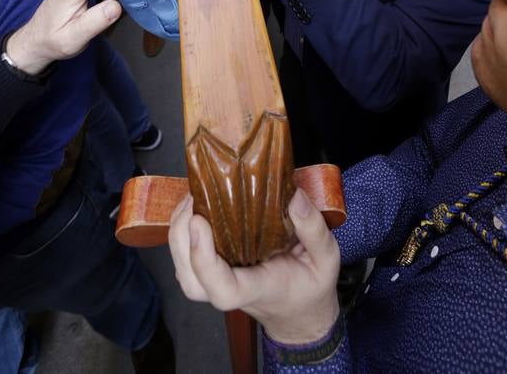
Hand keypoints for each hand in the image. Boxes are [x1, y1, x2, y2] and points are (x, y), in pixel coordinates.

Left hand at [169, 188, 340, 344]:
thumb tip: (294, 196)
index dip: (204, 259)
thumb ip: (314, 229)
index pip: (224, 290)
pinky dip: (182, 232)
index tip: (200, 222)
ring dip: (178, 232)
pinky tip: (195, 206)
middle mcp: (232, 290)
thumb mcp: (327, 258)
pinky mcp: (214, 273)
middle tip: (194, 197)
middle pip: (191, 280)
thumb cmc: (311, 284)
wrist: (300, 311)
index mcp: (259, 288)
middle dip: (182, 238)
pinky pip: (187, 258)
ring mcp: (218, 284)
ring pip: (183, 270)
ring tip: (192, 196)